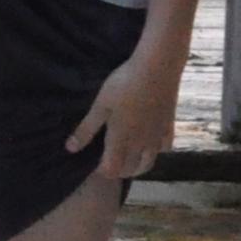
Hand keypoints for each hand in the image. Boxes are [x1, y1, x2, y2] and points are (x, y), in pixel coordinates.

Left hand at [66, 40, 181, 184]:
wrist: (157, 69)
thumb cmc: (124, 85)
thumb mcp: (101, 105)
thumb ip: (86, 129)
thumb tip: (70, 148)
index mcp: (121, 140)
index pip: (112, 170)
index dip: (102, 171)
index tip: (95, 163)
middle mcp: (141, 144)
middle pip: (131, 170)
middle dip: (118, 170)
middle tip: (109, 161)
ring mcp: (157, 136)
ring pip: (149, 163)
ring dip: (138, 167)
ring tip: (129, 160)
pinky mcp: (169, 126)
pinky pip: (165, 148)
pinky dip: (157, 151)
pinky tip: (151, 144)